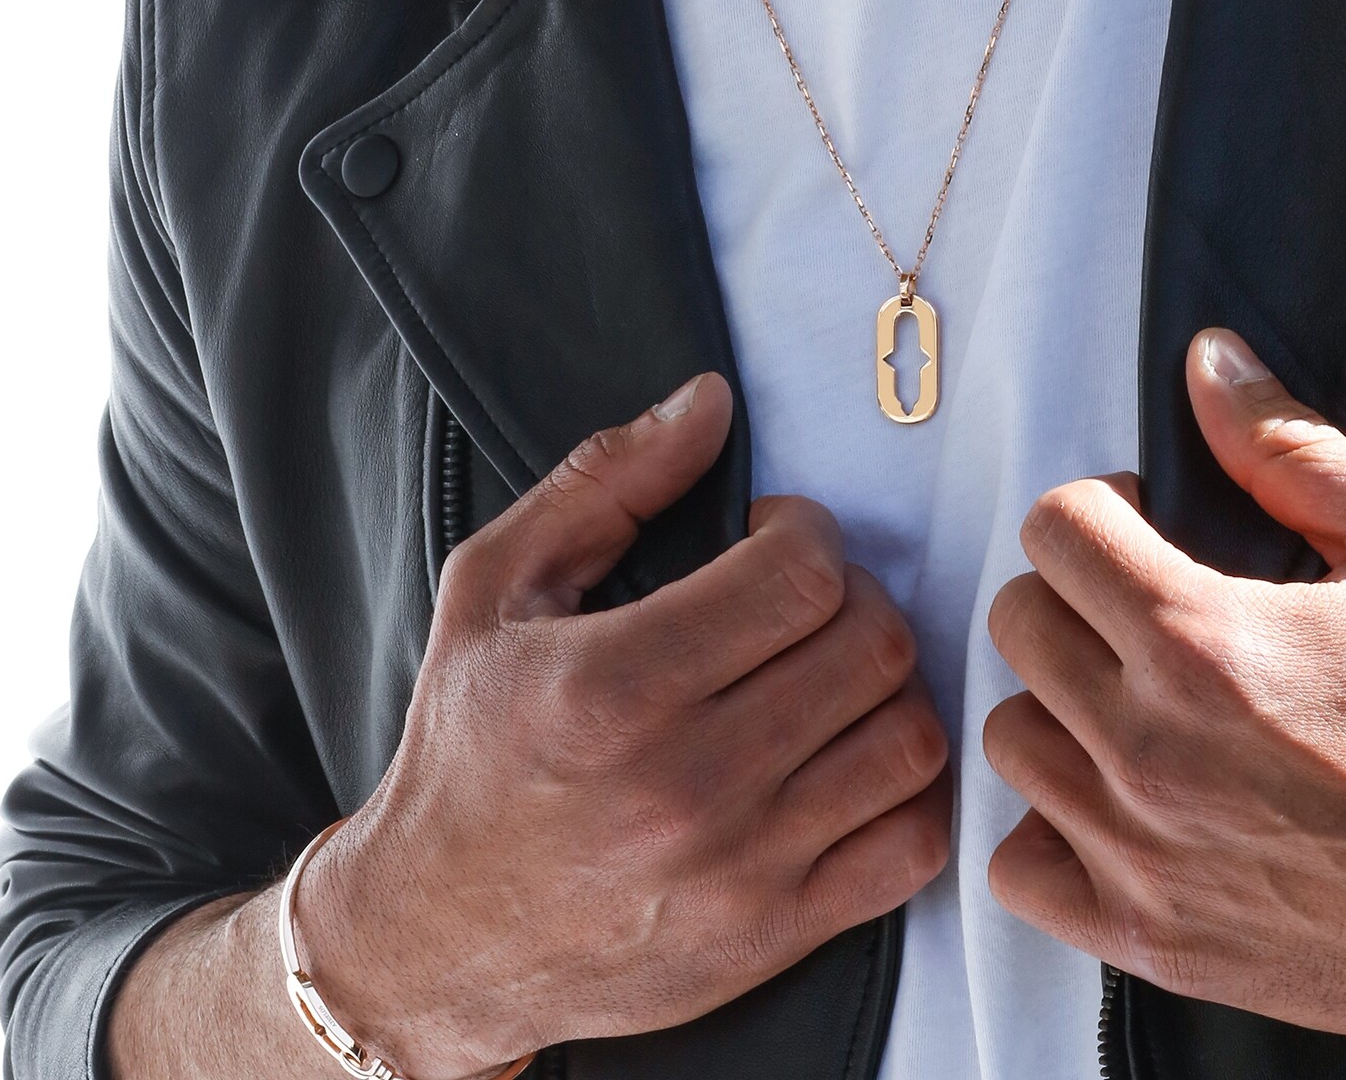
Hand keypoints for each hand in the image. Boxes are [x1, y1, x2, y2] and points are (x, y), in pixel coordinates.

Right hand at [300, 375, 950, 1075]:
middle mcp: (684, 786)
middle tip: (801, 601)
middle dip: (853, 594)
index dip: (804, 532)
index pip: (803, 573)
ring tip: (828, 674)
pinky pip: (914, 847)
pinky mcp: (774, 936)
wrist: (431, 942)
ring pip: (910, 738)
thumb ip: (606, 479)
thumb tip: (710, 403)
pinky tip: (852, 758)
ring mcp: (739, 871)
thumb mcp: (496, 589)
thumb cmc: (467, 751)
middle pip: (872, 645)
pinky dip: (909, 792)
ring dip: (888, 687)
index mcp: (613, 687)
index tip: (771, 539)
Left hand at [982, 328, 1345, 1046]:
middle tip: (1147, 612)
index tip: (1147, 530)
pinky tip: (1125, 804)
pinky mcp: (1147, 939)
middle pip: (1019, 622)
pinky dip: (1053, 830)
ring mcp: (1140, 851)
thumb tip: (1207, 360)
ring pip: (1010, 736)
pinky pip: (1018, 866)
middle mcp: (1151, 745)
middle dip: (1076, 595)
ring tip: (1138, 704)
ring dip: (1061, 706)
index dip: (1099, 510)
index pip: (1052, 528)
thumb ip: (1294, 445)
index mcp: (1203, 638)